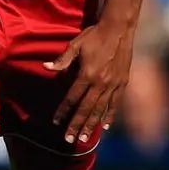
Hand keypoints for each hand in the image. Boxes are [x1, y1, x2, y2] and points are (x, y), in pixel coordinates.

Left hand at [47, 20, 135, 144]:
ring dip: (92, 125)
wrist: (119, 29)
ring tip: (85, 138)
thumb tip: (46, 67)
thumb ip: (62, 60)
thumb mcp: (75, 45)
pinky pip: (115, 103)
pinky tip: (105, 126)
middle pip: (86, 109)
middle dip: (77, 125)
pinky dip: (110, 115)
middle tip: (70, 140)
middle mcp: (101, 83)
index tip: (55, 122)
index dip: (63, 111)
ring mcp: (114, 84)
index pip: (72, 98)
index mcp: (87, 75)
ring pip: (101, 109)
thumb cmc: (93, 35)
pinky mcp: (123, 82)